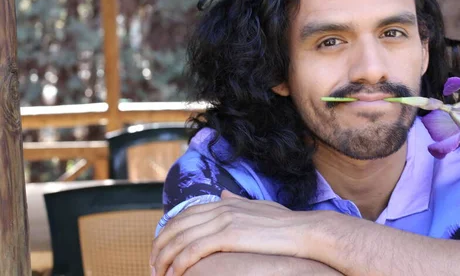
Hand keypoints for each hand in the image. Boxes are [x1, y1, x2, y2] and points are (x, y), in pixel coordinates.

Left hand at [150, 191, 319, 275]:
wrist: (304, 230)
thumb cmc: (285, 224)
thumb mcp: (257, 207)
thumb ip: (237, 201)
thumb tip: (222, 194)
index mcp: (225, 203)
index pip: (184, 215)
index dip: (167, 232)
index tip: (161, 251)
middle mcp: (220, 208)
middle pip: (176, 226)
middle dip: (159, 247)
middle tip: (154, 267)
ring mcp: (224, 221)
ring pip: (180, 239)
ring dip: (164, 259)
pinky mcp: (229, 236)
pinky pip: (193, 250)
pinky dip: (179, 263)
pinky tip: (175, 275)